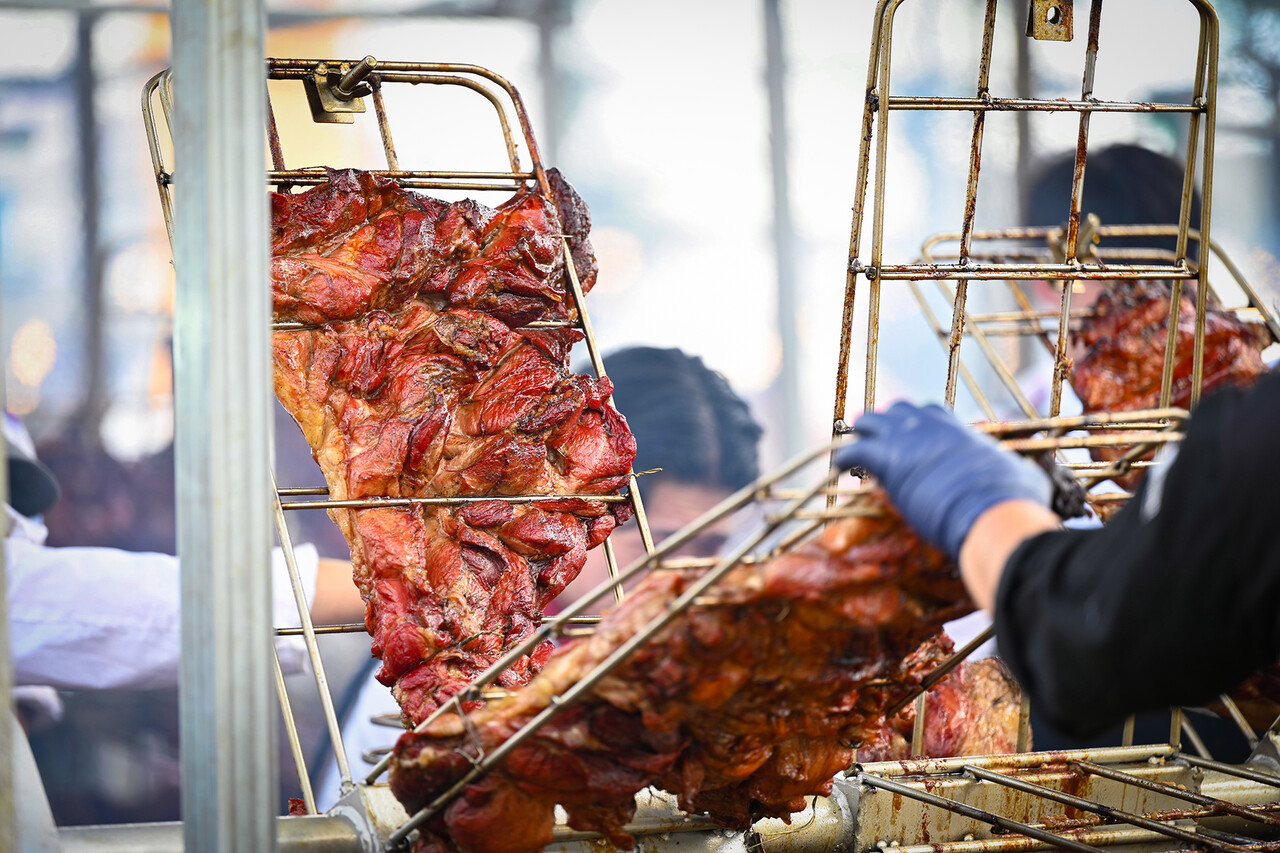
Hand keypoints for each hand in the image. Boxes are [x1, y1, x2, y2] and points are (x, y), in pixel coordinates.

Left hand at [833, 402, 1050, 559]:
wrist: (993, 511)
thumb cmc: (1013, 500)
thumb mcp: (1024, 475)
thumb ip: (1022, 469)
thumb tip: (1036, 474)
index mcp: (959, 431)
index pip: (932, 414)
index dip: (919, 424)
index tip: (914, 437)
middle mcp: (931, 426)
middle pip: (898, 411)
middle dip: (886, 422)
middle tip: (878, 437)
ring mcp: (908, 438)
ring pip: (871, 421)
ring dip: (861, 432)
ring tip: (852, 445)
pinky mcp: (888, 459)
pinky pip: (853, 450)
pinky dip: (843, 457)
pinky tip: (837, 466)